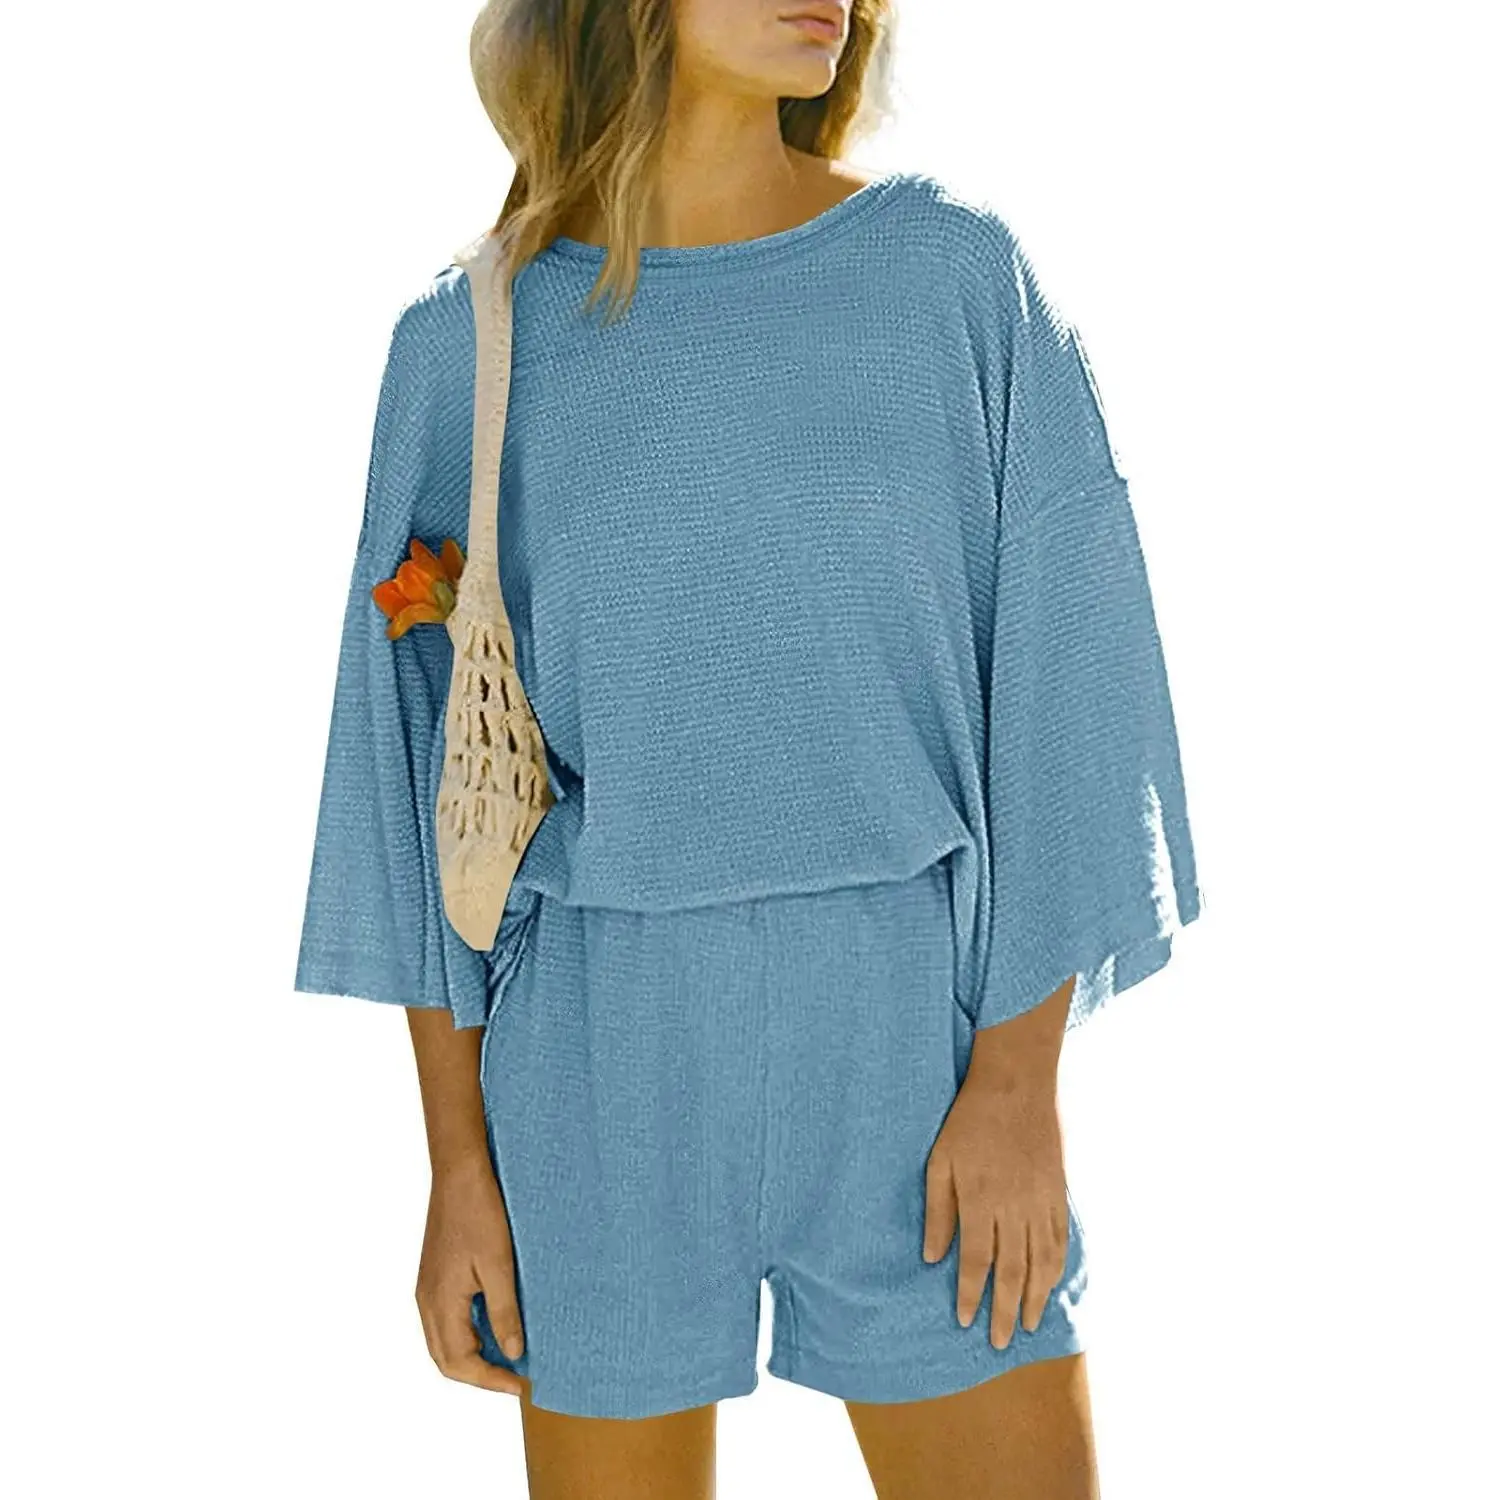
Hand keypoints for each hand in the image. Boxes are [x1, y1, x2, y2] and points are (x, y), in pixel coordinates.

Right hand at [415, 1156, 525, 1394]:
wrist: (459, 1172)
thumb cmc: (480, 1212)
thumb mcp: (500, 1264)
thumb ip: (504, 1312)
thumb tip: (511, 1354)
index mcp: (440, 1301)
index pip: (459, 1363)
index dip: (489, 1380)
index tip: (519, 1386)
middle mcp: (427, 1300)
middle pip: (446, 1359)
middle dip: (478, 1376)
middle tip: (514, 1378)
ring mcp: (428, 1288)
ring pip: (443, 1341)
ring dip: (471, 1356)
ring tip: (507, 1356)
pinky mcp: (434, 1276)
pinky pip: (445, 1320)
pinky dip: (466, 1333)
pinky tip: (493, 1324)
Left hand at [922, 1065, 1069, 1348]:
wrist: (1016, 1085)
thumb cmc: (968, 1121)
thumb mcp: (940, 1161)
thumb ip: (938, 1211)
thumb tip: (933, 1257)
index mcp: (981, 1199)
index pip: (977, 1260)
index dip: (971, 1294)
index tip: (965, 1321)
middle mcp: (1014, 1207)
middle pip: (1012, 1271)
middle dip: (1005, 1311)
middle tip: (1000, 1344)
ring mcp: (1041, 1201)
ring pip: (1041, 1262)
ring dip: (1035, 1298)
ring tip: (1028, 1326)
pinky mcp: (1058, 1192)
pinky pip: (1059, 1240)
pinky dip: (1055, 1268)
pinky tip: (1049, 1286)